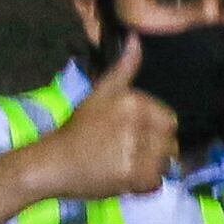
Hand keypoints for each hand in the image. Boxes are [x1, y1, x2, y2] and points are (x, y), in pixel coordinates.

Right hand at [30, 34, 183, 199]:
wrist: (53, 162)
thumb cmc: (79, 128)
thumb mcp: (101, 92)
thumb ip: (124, 68)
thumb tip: (136, 38)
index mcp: (134, 102)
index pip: (169, 120)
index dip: (154, 131)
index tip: (131, 136)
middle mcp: (139, 124)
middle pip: (170, 143)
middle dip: (154, 150)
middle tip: (126, 152)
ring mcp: (138, 151)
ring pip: (165, 164)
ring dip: (150, 168)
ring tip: (124, 164)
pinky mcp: (134, 177)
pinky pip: (156, 183)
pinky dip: (143, 186)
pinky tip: (123, 179)